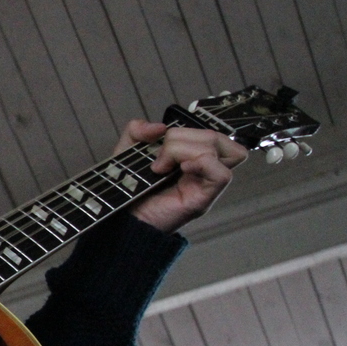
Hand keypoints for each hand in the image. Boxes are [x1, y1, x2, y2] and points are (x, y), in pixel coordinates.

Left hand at [120, 121, 247, 233]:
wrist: (124, 219)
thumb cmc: (129, 189)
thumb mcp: (127, 151)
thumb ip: (136, 131)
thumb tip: (160, 126)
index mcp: (192, 157)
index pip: (211, 133)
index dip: (186, 130)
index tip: (161, 142)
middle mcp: (204, 170)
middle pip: (214, 137)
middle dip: (180, 138)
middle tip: (159, 159)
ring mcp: (206, 184)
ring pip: (216, 150)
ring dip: (183, 150)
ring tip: (161, 168)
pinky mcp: (204, 199)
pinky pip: (222, 174)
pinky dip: (202, 164)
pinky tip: (181, 170)